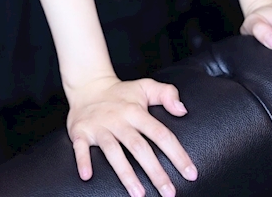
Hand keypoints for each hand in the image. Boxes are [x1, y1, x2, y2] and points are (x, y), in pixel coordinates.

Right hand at [66, 76, 197, 196]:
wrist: (87, 86)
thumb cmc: (121, 94)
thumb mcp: (145, 87)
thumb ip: (167, 94)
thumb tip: (183, 111)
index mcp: (135, 111)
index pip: (160, 133)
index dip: (177, 154)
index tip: (190, 174)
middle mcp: (118, 119)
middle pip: (138, 146)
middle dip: (155, 171)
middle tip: (169, 193)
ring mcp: (99, 126)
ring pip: (113, 150)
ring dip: (126, 173)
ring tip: (139, 194)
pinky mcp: (80, 131)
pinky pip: (80, 146)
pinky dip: (83, 160)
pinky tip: (87, 176)